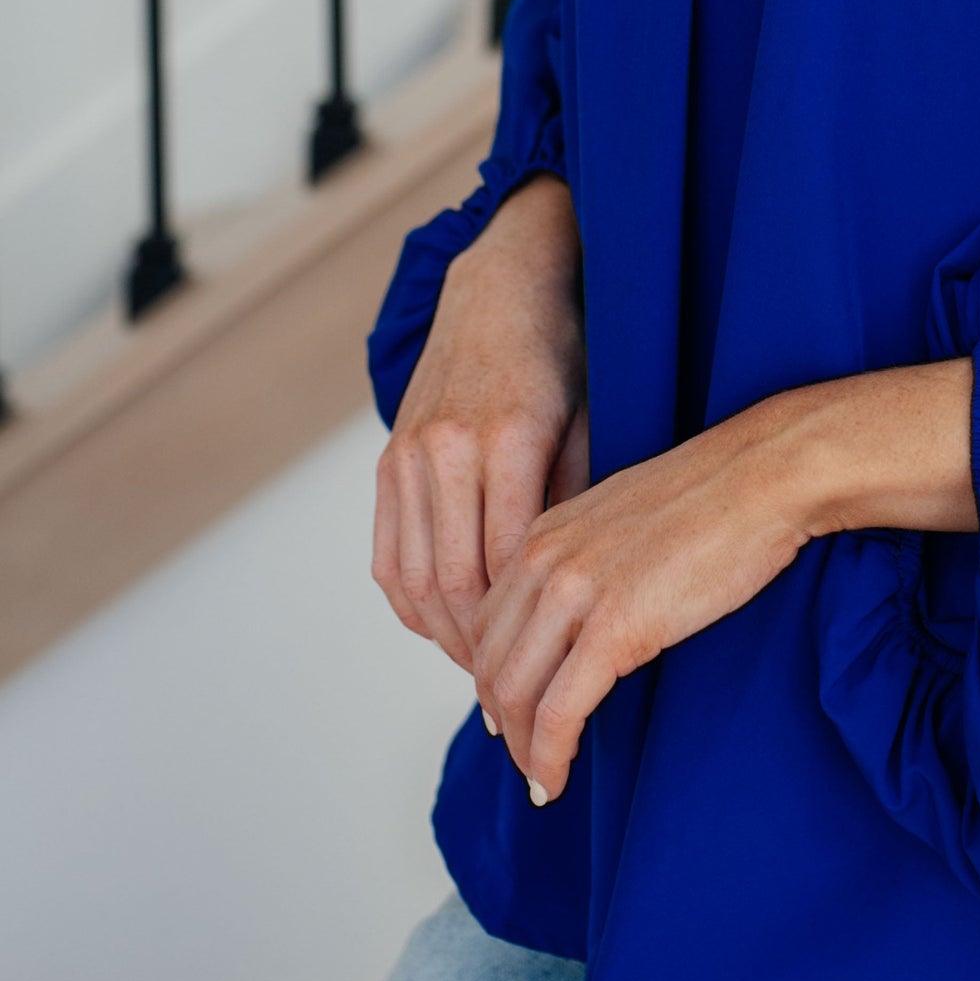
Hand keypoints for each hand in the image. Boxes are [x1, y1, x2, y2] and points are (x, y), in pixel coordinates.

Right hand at [373, 174, 583, 672]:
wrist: (500, 288)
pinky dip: (411, 601)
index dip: (521, 627)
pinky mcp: (389, 457)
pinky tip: (444, 627)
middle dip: (479, 647)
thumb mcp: (591, 420)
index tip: (546, 667)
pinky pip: (388, 553)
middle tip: (511, 692)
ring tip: (481, 668)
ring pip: (412, 577)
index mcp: (507, 440)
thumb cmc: (563, 355)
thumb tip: (574, 586)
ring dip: (442, 634)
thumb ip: (576, 498)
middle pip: (451, 583)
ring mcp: (409, 453)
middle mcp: (447, 449)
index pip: (505, 564)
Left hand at [474, 357, 975, 805]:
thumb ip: (591, 558)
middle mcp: (544, 559)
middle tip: (525, 757)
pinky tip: (556, 782)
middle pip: (490, 664)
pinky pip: (560, 712)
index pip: (485, 622)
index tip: (510, 713)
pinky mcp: (615, 628)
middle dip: (502, 722)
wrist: (768, 474)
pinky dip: (549, 757)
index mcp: (545, 532)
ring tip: (542, 781)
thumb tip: (587, 613)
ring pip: (515, 695)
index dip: (491, 678)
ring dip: (522, 750)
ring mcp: (576, 592)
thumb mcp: (628, 518)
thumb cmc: (719, 497)